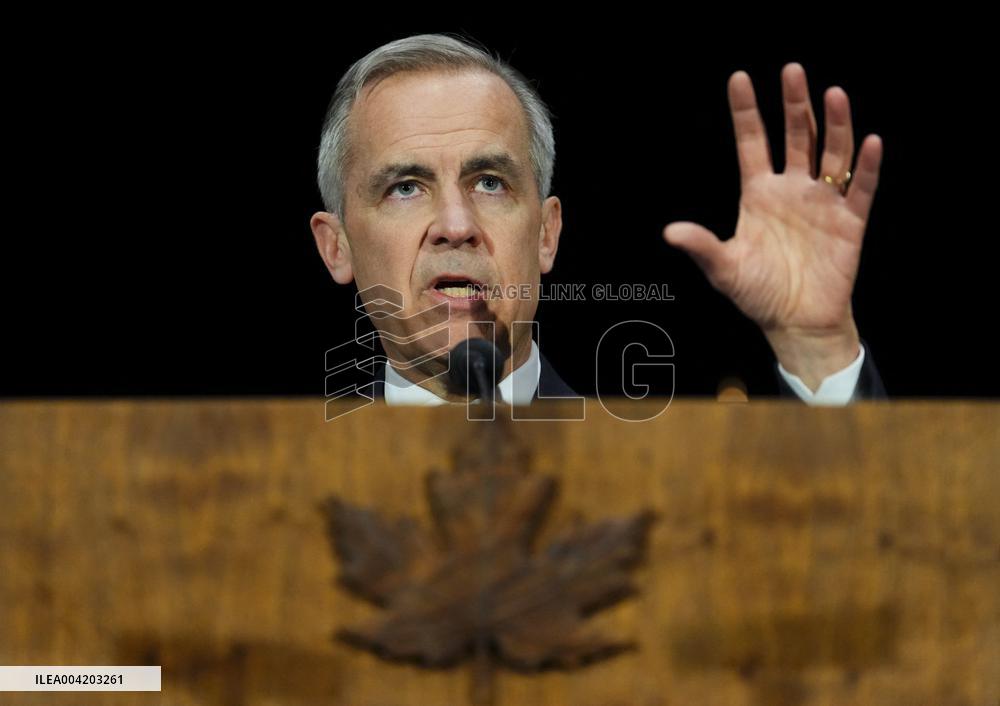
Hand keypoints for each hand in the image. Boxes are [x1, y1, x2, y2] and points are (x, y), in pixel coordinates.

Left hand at [663, 63, 881, 389]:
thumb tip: (670, 232)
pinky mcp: (850, 222)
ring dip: (835, 125)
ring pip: (831, 154)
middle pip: (796, 137)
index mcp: (758, 194)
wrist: (796, 322)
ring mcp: (823, 203)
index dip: (746, 112)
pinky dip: (866, 167)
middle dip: (794, 104)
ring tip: (833, 94)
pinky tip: (869, 142)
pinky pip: (861, 189)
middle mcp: (792, 190)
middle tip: (792, 70)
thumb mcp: (724, 269)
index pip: (752, 143)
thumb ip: (702, 246)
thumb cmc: (758, 294)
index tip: (739, 78)